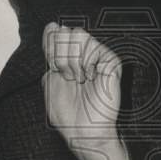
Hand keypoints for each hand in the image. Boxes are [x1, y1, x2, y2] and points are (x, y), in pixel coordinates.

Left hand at [41, 22, 128, 159]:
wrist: (83, 132)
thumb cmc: (68, 114)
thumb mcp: (49, 81)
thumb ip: (49, 54)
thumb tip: (52, 27)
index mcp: (66, 58)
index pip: (54, 32)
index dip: (49, 43)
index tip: (52, 64)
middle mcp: (81, 55)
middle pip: (65, 31)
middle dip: (59, 54)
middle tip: (67, 76)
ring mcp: (97, 57)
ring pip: (78, 34)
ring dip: (72, 58)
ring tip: (78, 77)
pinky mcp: (111, 63)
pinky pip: (94, 46)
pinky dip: (86, 62)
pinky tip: (89, 77)